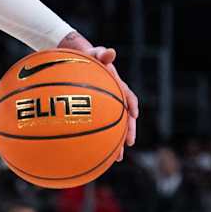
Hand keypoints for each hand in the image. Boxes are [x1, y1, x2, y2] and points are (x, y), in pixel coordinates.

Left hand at [57, 32, 138, 154]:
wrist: (76, 61)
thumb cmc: (86, 57)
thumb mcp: (93, 54)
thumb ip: (101, 53)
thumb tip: (110, 52)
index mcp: (116, 85)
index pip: (128, 96)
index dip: (132, 104)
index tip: (134, 114)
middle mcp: (113, 98)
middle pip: (123, 118)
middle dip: (127, 132)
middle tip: (128, 145)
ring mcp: (103, 107)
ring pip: (112, 128)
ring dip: (115, 143)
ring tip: (115, 159)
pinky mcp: (93, 114)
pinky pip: (96, 129)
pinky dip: (97, 141)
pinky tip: (92, 155)